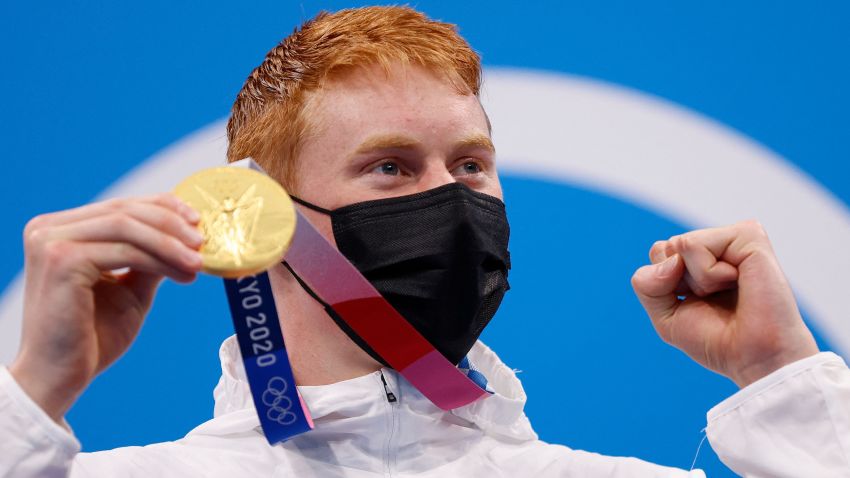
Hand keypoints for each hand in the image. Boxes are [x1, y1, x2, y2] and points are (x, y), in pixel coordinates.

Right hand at [8, 194, 203, 421]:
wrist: (60, 377)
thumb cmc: (92, 337)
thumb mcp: (129, 288)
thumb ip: (150, 258)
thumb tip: (186, 235)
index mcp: (60, 230)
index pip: (120, 206)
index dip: (163, 207)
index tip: (198, 220)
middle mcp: (48, 229)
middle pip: (125, 211)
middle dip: (171, 224)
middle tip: (203, 242)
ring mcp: (51, 242)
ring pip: (127, 227)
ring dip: (170, 244)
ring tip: (198, 263)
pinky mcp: (61, 260)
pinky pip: (124, 252)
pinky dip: (160, 260)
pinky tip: (184, 276)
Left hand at [631, 220, 818, 387]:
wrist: (755, 357)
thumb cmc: (718, 340)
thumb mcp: (665, 316)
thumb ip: (647, 284)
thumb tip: (671, 254)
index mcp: (702, 261)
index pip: (659, 252)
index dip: (665, 286)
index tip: (698, 304)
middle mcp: (719, 245)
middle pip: (666, 248)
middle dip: (678, 281)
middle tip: (715, 300)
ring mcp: (734, 238)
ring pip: (680, 244)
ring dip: (696, 279)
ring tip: (729, 291)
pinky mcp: (748, 235)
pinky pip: (695, 244)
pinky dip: (707, 272)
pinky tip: (738, 282)